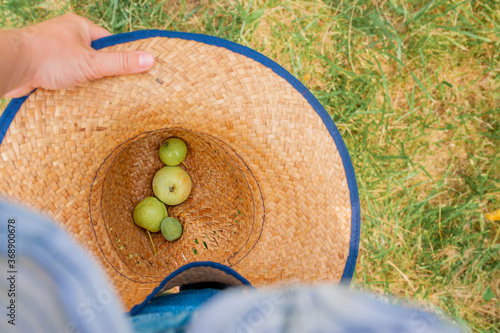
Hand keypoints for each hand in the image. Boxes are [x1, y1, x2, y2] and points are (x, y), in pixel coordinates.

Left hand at [2, 13, 154, 97]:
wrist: (11, 67)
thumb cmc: (49, 57)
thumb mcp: (92, 62)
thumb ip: (121, 62)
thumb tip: (150, 59)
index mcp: (79, 27)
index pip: (109, 42)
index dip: (120, 57)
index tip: (131, 72)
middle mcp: (66, 37)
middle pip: (95, 58)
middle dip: (103, 74)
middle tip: (116, 89)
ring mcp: (53, 53)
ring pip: (79, 71)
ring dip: (86, 84)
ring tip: (97, 97)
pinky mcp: (43, 69)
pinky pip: (65, 80)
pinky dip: (71, 90)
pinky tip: (78, 99)